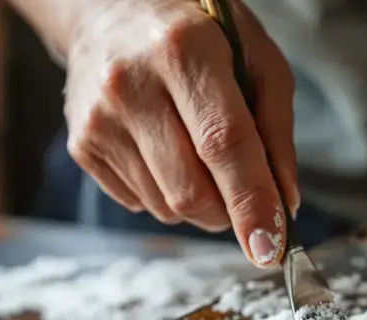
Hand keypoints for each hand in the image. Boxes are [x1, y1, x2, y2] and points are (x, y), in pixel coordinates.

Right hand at [64, 0, 297, 266]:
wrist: (108, 7)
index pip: (223, 144)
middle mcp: (131, 85)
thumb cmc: (198, 30)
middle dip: (229, 212)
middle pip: (190, 191)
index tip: (271, 248)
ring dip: (199, 203)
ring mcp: (98, 119)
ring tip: (199, 151)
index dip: (251, 203)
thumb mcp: (255, 56)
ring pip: (166, 207)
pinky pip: (140, 203)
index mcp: (183, 50)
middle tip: (245, 192)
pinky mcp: (81, 145)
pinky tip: (166, 148)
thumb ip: (276, 129)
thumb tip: (285, 204)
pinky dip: (166, 193)